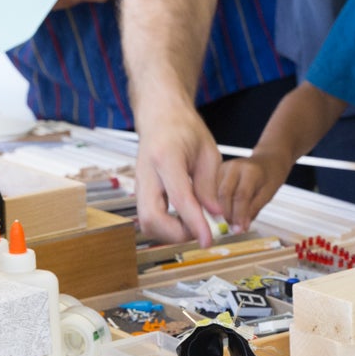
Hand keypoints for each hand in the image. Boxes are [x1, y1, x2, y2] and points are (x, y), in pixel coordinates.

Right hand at [135, 105, 223, 244]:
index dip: (194, 223)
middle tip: (200, 233)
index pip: (180, 199)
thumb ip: (209, 185)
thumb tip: (215, 214)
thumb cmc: (185, 129)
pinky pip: (147, 216)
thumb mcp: (208, 152)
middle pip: (151, 217)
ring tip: (193, 225)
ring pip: (145, 221)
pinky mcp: (140, 191)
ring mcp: (139, 183)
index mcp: (167, 158)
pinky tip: (182, 221)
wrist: (161, 116)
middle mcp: (147, 173)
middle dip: (176, 234)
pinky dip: (164, 226)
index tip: (208, 239)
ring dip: (169, 233)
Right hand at [214, 149, 291, 231]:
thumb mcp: (267, 194)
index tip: (239, 228)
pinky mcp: (217, 172)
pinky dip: (217, 204)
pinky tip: (224, 212)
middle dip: (228, 214)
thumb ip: (253, 209)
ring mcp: (224, 167)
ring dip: (221, 211)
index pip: (241, 195)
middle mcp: (234, 166)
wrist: (268, 163)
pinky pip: (213, 191)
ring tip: (231, 221)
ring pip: (216, 194)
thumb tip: (241, 225)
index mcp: (250, 170)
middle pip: (224, 194)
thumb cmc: (270, 177)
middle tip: (234, 227)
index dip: (239, 214)